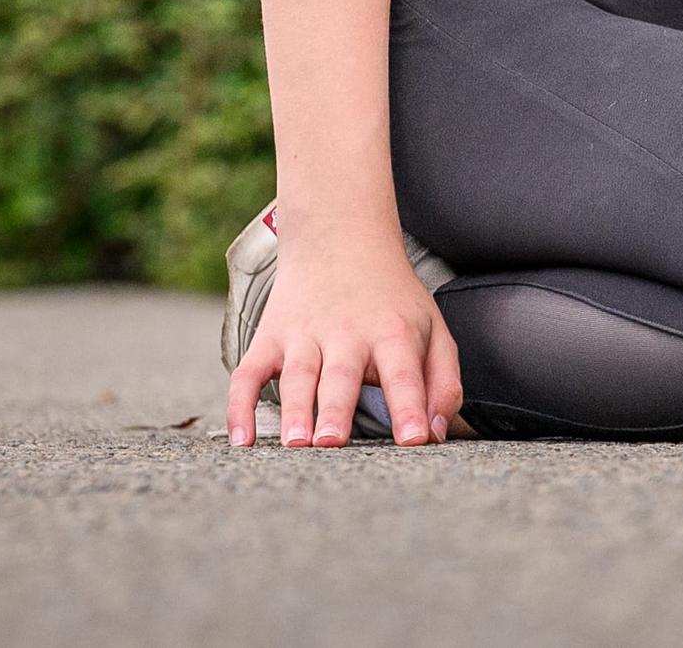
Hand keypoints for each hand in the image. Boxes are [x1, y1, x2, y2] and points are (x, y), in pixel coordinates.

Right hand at [226, 232, 463, 448]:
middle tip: (332, 442)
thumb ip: (443, 383)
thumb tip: (436, 435)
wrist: (340, 239)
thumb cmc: (393, 301)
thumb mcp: (433, 329)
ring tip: (296, 443)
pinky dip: (239, 406)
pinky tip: (242, 441)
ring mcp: (304, 335)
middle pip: (341, 376)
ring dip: (294, 410)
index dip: (410, 408)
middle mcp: (347, 334)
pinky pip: (248, 374)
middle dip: (336, 409)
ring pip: (296, 376)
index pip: (404, 375)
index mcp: (393, 334)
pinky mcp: (270, 338)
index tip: (414, 441)